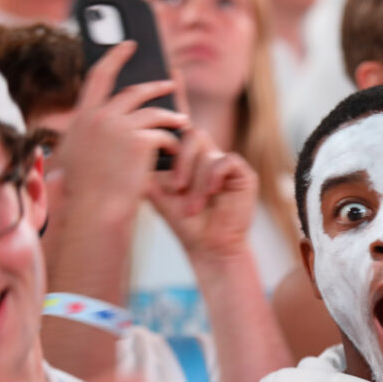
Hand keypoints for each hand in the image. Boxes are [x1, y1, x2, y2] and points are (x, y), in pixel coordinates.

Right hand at [54, 41, 188, 229]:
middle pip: (132, 91)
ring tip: (183, 119)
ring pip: (153, 112)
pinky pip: (164, 134)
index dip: (114, 57)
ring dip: (171, 115)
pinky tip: (178, 148)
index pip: (98, 76)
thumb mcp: (77, 156)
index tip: (128, 45)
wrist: (95, 210)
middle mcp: (98, 116)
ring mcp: (118, 127)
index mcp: (81, 117)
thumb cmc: (88, 191)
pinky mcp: (139, 141)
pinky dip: (172, 141)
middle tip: (169, 82)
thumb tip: (99, 120)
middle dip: (154, 86)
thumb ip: (88, 134)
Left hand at [148, 126, 258, 260]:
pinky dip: (215, 175)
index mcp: (190, 159)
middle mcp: (209, 158)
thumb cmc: (186, 223)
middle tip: (176, 187)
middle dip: (182, 161)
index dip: (171, 143)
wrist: (209, 246)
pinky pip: (228, 160)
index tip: (162, 169)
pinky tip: (212, 192)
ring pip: (208, 154)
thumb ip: (149, 173)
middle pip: (194, 135)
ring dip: (197, 182)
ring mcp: (227, 166)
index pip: (180, 135)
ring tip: (194, 207)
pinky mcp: (244, 175)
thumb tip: (138, 151)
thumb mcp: (159, 196)